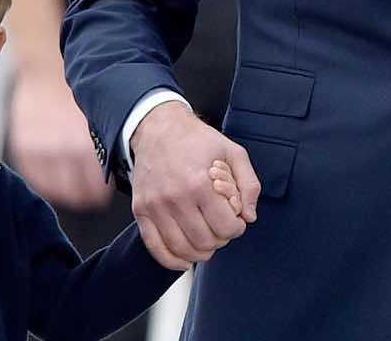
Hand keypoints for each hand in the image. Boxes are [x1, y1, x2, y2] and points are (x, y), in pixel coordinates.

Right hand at [7, 72, 112, 209]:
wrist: (47, 72)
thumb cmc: (75, 98)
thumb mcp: (95, 121)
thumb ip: (101, 146)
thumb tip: (113, 171)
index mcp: (85, 143)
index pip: (95, 186)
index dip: (99, 195)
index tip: (101, 198)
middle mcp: (63, 150)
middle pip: (76, 192)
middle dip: (85, 198)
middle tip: (89, 199)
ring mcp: (41, 150)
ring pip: (54, 189)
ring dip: (65, 194)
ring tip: (72, 192)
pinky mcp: (23, 147)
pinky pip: (34, 177)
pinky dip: (45, 183)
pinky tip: (53, 182)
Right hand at [129, 102, 259, 270]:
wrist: (159, 129)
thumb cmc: (199, 141)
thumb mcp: (234, 153)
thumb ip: (249, 185)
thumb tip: (249, 216)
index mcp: (201, 183)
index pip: (226, 227)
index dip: (237, 228)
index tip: (236, 221)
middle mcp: (176, 197)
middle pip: (205, 241)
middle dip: (220, 239)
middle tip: (221, 228)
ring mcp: (155, 206)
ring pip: (182, 249)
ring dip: (200, 252)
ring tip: (207, 240)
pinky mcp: (141, 211)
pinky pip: (155, 248)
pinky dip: (172, 261)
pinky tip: (185, 259)